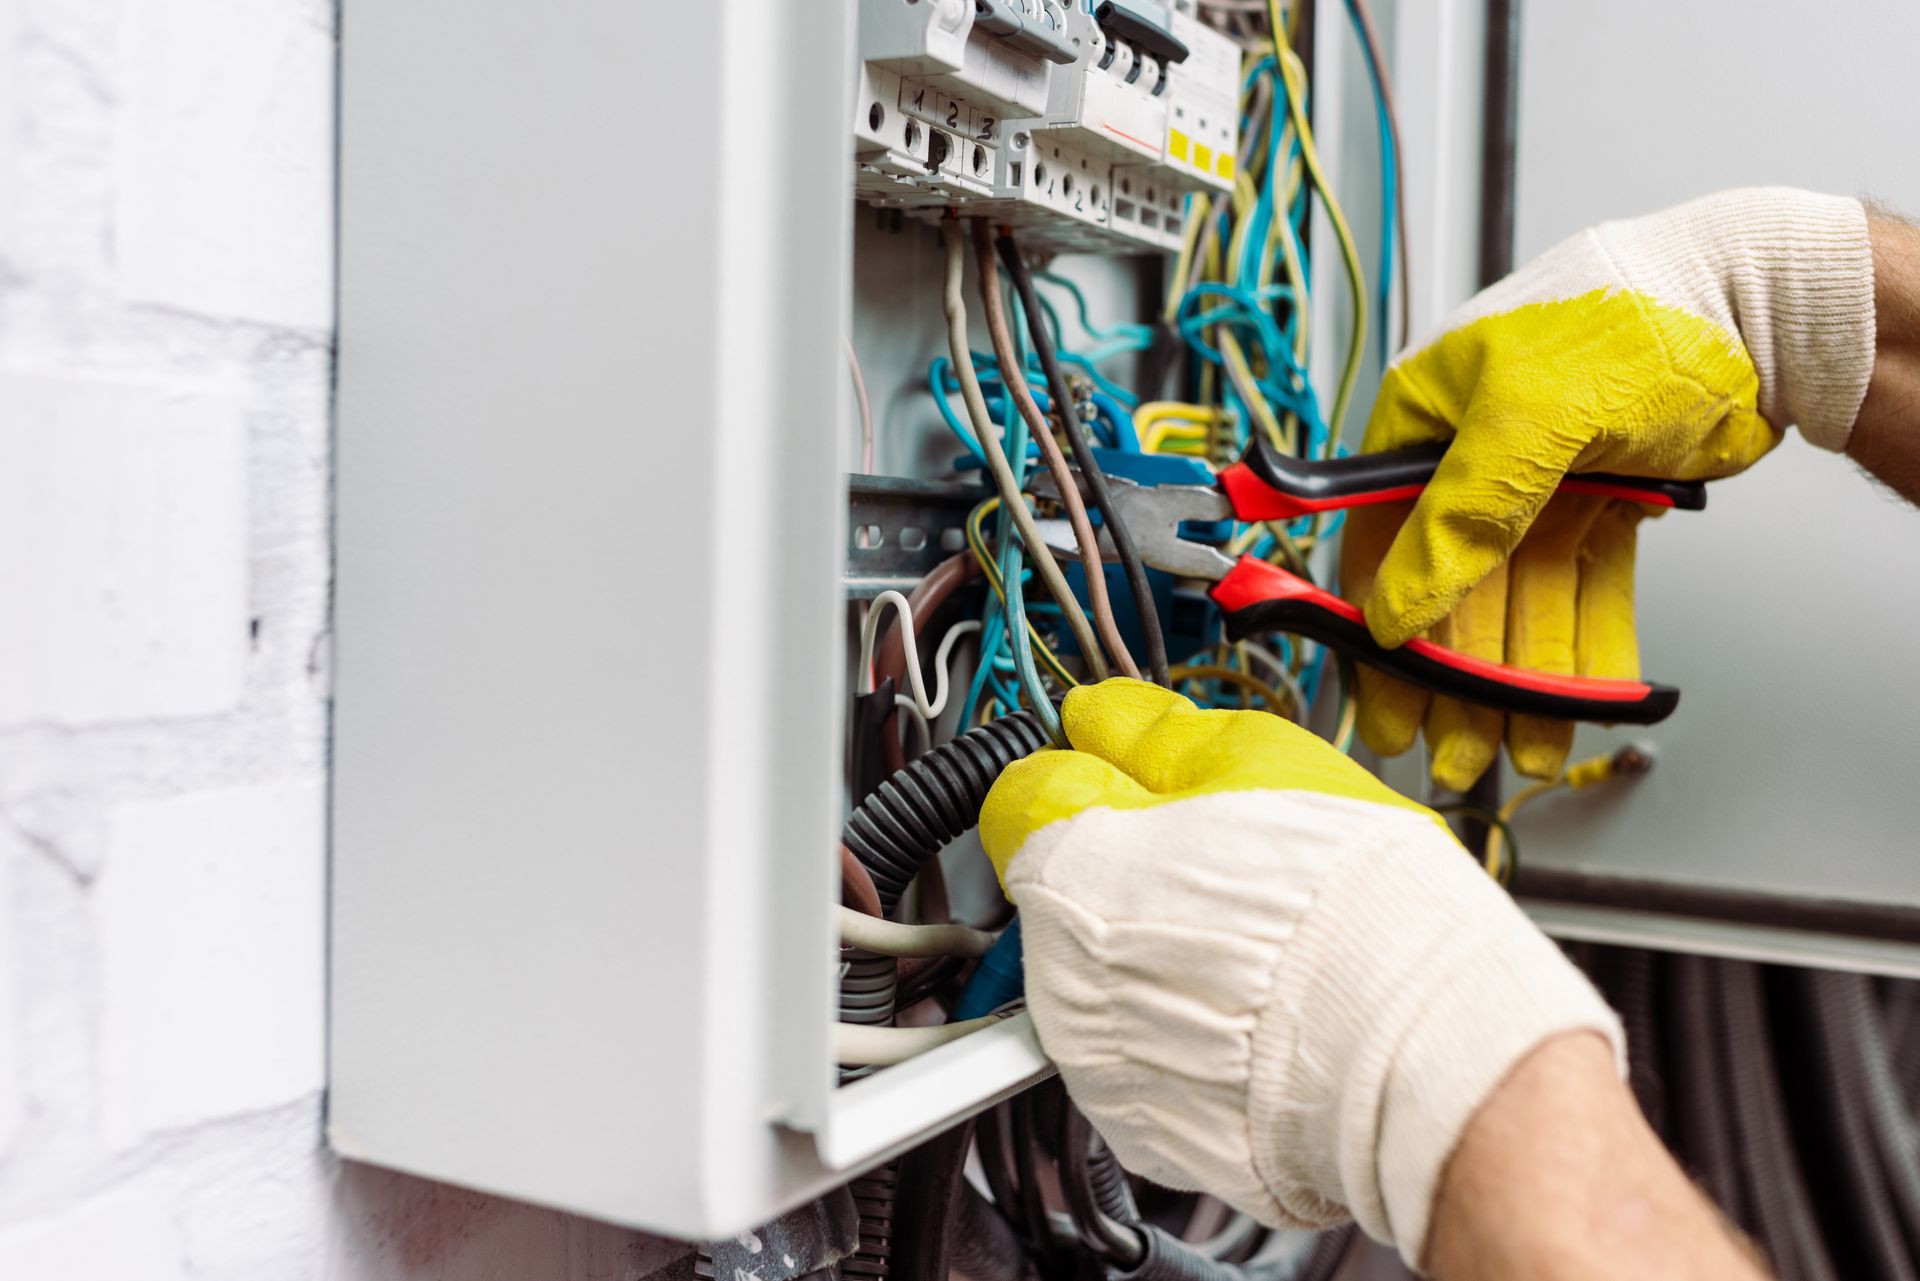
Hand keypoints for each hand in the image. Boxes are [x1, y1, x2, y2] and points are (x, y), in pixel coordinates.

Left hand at [979, 679, 1622, 1265]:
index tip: (1118, 776)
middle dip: (1118, 870)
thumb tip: (1098, 711)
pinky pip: (1142, 1054)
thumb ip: (1149, 732)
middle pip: (1060, 890)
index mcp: (1069, 862)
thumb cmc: (1348, 899)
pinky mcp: (1143, 1122)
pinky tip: (1249, 1011)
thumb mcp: (1250, 757)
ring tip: (1247, 944)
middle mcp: (1060, 968)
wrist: (1420, 1041)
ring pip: (1101, 978)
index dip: (1077, 775)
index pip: (1019, 794)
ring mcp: (1098, 1055)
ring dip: (1151, 955)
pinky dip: (1180, 1031)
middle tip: (1215, 864)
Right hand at [1341, 187, 1876, 788]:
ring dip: (1517, 679)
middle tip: (1450, 749)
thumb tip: (1395, 606)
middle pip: (1450, 587)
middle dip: (1454, 675)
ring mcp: (1539, 483)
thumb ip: (1459, 516)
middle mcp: (1472, 454)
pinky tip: (1575, 703)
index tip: (1383, 698)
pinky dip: (1579, 648)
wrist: (1759, 308)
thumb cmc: (1633, 317)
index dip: (1378, 626)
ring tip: (1519, 746)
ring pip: (1519, 601)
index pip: (1378, 540)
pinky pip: (1580, 592)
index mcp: (1424, 417)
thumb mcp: (1526, 415)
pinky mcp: (1601, 507)